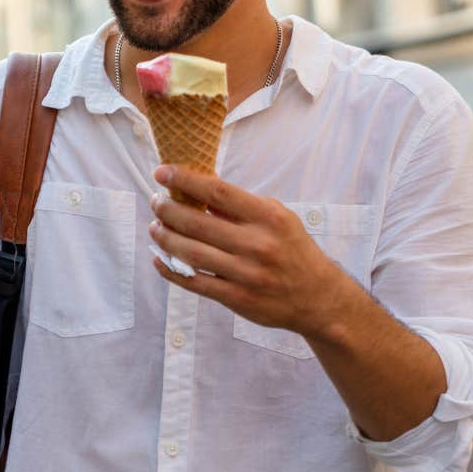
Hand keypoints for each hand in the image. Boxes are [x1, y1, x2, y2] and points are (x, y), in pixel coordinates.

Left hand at [146, 165, 357, 338]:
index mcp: (268, 218)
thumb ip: (242, 207)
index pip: (219, 192)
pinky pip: (195, 283)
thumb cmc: (293, 250)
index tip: (162, 172)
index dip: (186, 180)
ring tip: (154, 228)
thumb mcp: (279, 218)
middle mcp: (257, 244)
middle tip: (156, 202)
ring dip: (165, 238)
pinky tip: (159, 259)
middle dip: (168, 210)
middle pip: (198, 223)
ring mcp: (246, 274)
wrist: (318, 297)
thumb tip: (199, 190)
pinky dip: (171, 270)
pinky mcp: (237, 298)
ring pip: (191, 253)